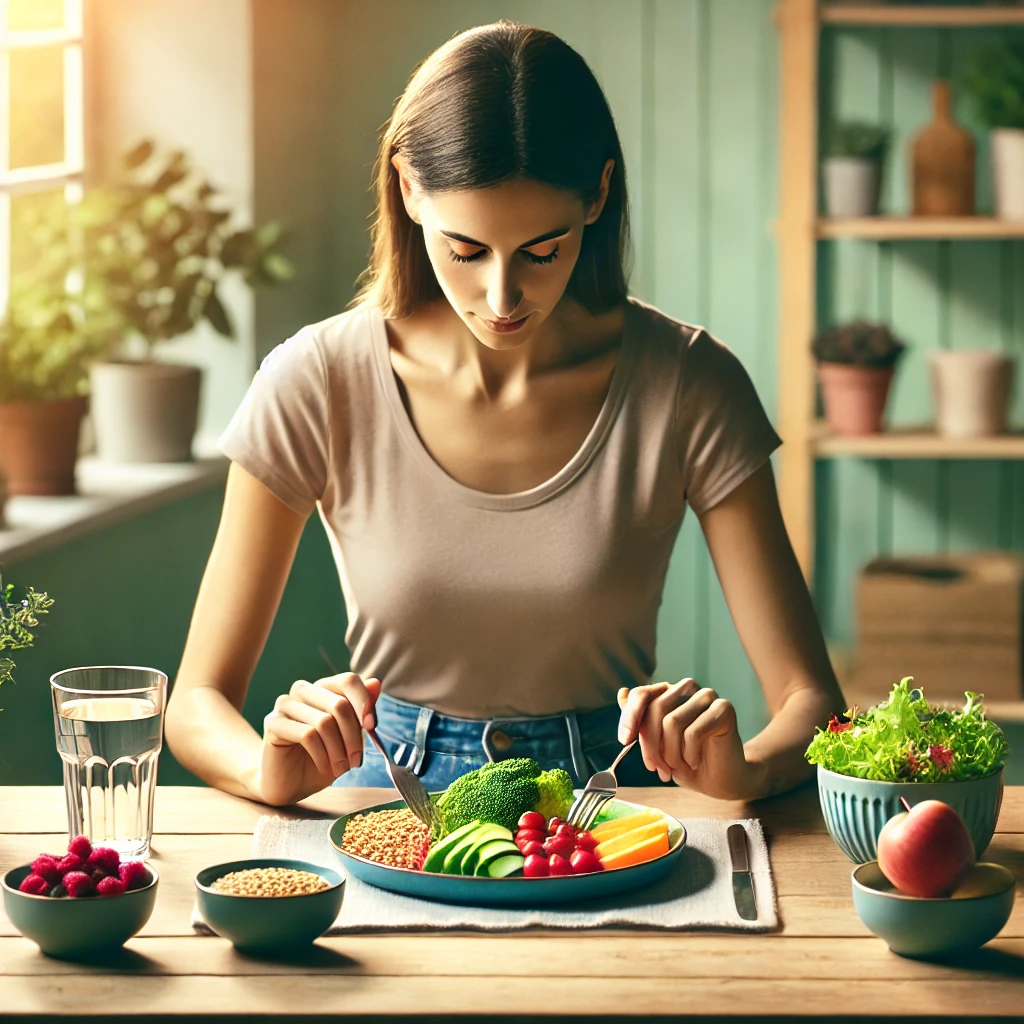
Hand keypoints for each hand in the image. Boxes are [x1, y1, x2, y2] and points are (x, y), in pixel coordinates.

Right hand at [255, 672, 380, 805]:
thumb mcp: (349, 737)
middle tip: (356, 761)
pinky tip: (324, 767)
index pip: (348, 680)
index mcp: (323, 688)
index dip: (364, 702)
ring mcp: (285, 704)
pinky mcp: (273, 723)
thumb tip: (376, 683)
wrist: (290, 784)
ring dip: (338, 750)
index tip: (372, 727)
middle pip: (339, 704)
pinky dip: (321, 754)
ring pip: (324, 721)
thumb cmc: (322, 759)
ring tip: (341, 768)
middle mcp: (303, 691)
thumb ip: (361, 710)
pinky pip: (307, 735)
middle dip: (353, 736)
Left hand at [616, 680, 765, 800]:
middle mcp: (687, 688)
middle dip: (651, 745)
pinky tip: (694, 762)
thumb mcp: (656, 742)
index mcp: (669, 692)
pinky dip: (688, 755)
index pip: (641, 694)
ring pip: (672, 722)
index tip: (624, 741)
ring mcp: (707, 696)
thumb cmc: (686, 761)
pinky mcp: (724, 709)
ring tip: (676, 768)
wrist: (720, 780)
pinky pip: (693, 732)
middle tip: (657, 769)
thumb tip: (622, 693)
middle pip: (656, 709)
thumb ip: (639, 719)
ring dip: (670, 754)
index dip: (629, 717)